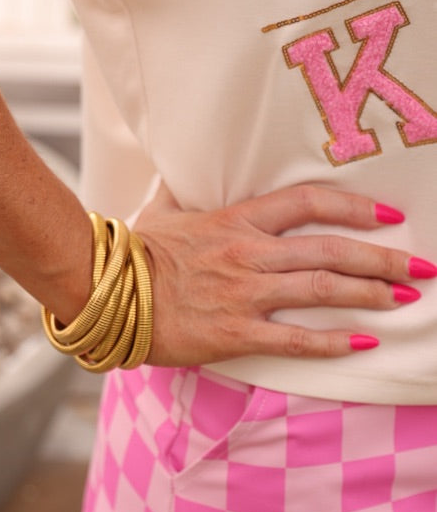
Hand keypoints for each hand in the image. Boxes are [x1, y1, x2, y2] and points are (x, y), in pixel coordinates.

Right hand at [135, 183, 432, 365]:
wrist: (107, 292)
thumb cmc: (134, 250)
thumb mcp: (162, 208)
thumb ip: (184, 191)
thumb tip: (180, 168)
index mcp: (236, 219)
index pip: (307, 202)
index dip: (353, 207)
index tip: (388, 216)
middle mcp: (249, 253)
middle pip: (330, 248)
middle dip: (383, 258)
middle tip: (421, 266)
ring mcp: (244, 293)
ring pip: (322, 288)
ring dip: (370, 293)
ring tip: (405, 299)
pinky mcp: (235, 332)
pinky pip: (295, 338)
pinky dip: (333, 341)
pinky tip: (363, 343)